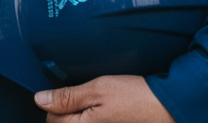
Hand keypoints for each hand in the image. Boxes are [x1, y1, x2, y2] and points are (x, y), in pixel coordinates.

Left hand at [34, 75, 174, 122]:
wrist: (166, 107)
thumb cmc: (134, 97)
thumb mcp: (98, 89)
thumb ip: (67, 97)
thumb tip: (40, 100)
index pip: (51, 119)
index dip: (55, 101)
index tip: (68, 89)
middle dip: (66, 109)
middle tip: (84, 93)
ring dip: (79, 113)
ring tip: (95, 101)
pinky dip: (91, 116)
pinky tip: (104, 108)